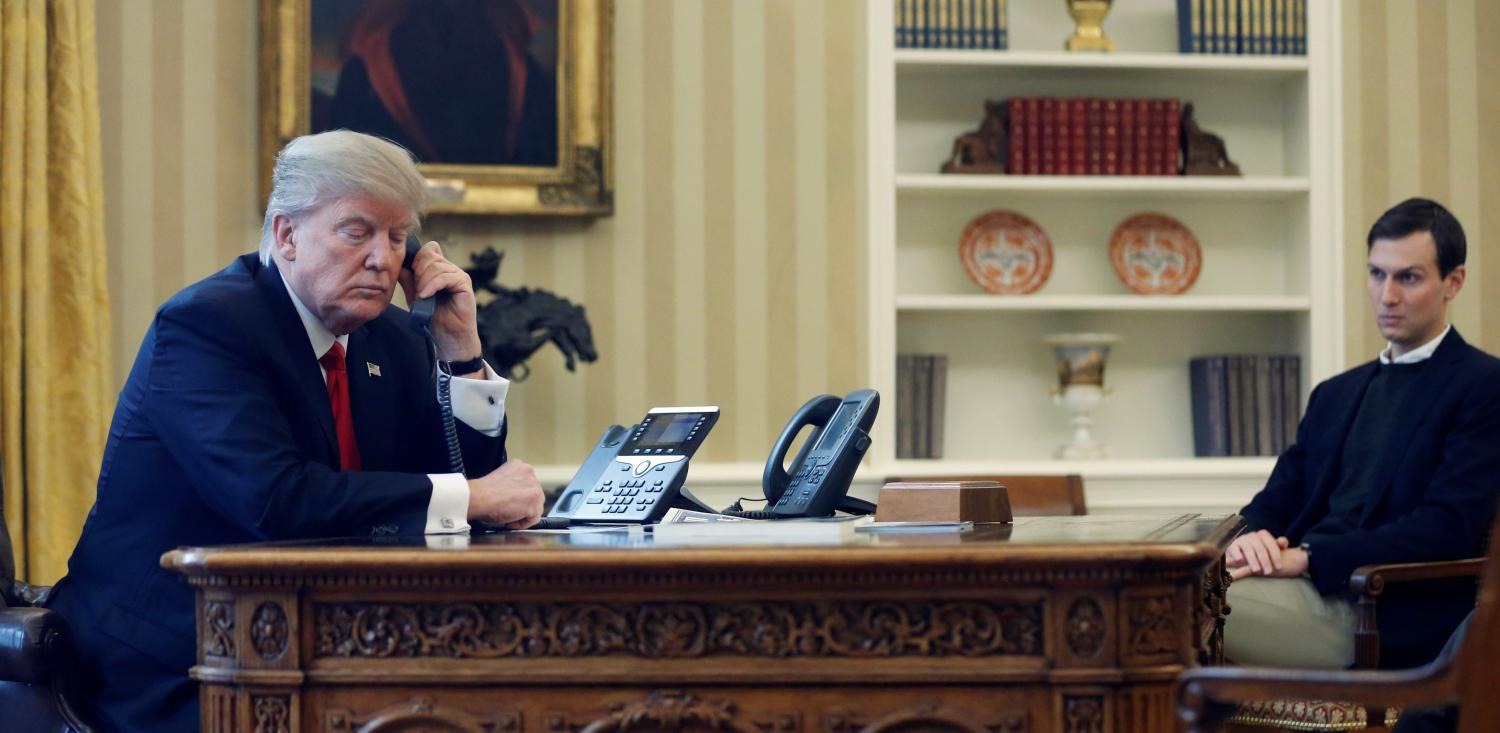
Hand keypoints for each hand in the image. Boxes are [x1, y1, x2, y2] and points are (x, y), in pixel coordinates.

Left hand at [397, 241, 482, 362]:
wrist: (448, 337)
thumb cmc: (434, 319)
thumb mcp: (415, 297)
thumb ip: (409, 281)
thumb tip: (399, 266)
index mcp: (440, 270)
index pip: (429, 249)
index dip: (418, 258)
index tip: (411, 275)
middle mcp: (450, 269)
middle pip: (430, 255)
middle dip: (418, 272)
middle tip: (417, 289)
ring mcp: (458, 275)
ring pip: (436, 266)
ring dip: (424, 282)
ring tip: (422, 297)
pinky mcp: (464, 284)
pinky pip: (445, 276)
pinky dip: (432, 285)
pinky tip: (426, 296)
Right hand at [466, 460, 543, 528]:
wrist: (479, 497)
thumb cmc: (483, 492)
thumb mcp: (501, 480)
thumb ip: (512, 483)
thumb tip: (515, 496)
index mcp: (520, 466)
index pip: (527, 484)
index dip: (519, 497)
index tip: (510, 502)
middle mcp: (529, 473)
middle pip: (534, 495)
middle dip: (523, 505)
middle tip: (509, 511)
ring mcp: (534, 486)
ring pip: (536, 506)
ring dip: (523, 514)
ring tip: (508, 516)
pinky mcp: (535, 500)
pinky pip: (534, 518)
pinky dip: (523, 523)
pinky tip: (510, 521)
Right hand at [1225, 530, 1289, 579]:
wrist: (1242, 549)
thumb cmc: (1261, 550)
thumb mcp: (1271, 547)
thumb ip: (1280, 544)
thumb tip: (1283, 542)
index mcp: (1263, 535)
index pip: (1271, 544)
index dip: (1275, 556)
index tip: (1278, 567)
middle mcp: (1252, 535)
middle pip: (1260, 548)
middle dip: (1265, 561)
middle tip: (1268, 572)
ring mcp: (1242, 540)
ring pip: (1248, 550)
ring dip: (1253, 560)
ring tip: (1256, 570)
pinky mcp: (1232, 545)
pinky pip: (1234, 549)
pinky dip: (1237, 554)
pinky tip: (1240, 561)